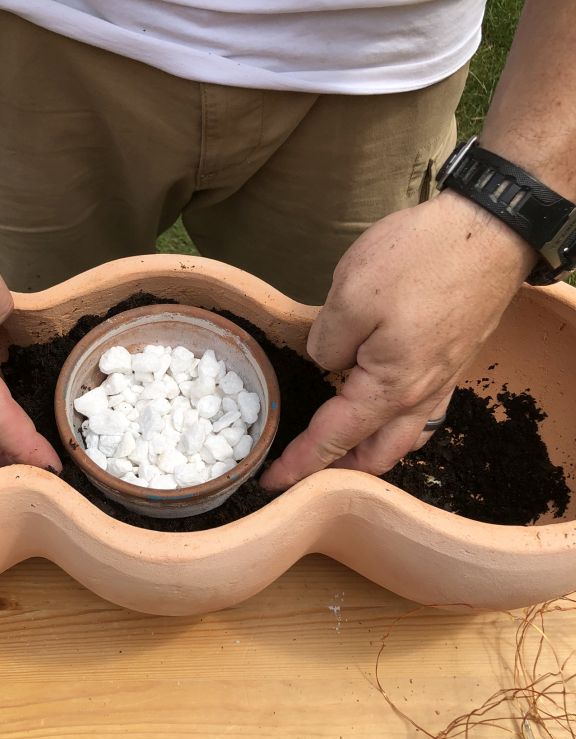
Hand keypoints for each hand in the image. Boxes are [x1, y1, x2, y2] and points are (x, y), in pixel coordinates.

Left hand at [260, 190, 534, 490]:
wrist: (492, 230)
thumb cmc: (421, 259)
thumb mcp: (350, 296)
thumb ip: (326, 342)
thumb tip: (328, 361)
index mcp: (390, 388)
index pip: (334, 438)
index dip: (299, 463)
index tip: (271, 482)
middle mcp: (420, 396)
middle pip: (376, 455)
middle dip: (338, 470)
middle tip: (303, 469)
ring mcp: (441, 380)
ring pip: (402, 438)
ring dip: (369, 451)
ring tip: (339, 447)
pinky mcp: (451, 360)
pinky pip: (420, 412)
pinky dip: (393, 425)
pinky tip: (378, 408)